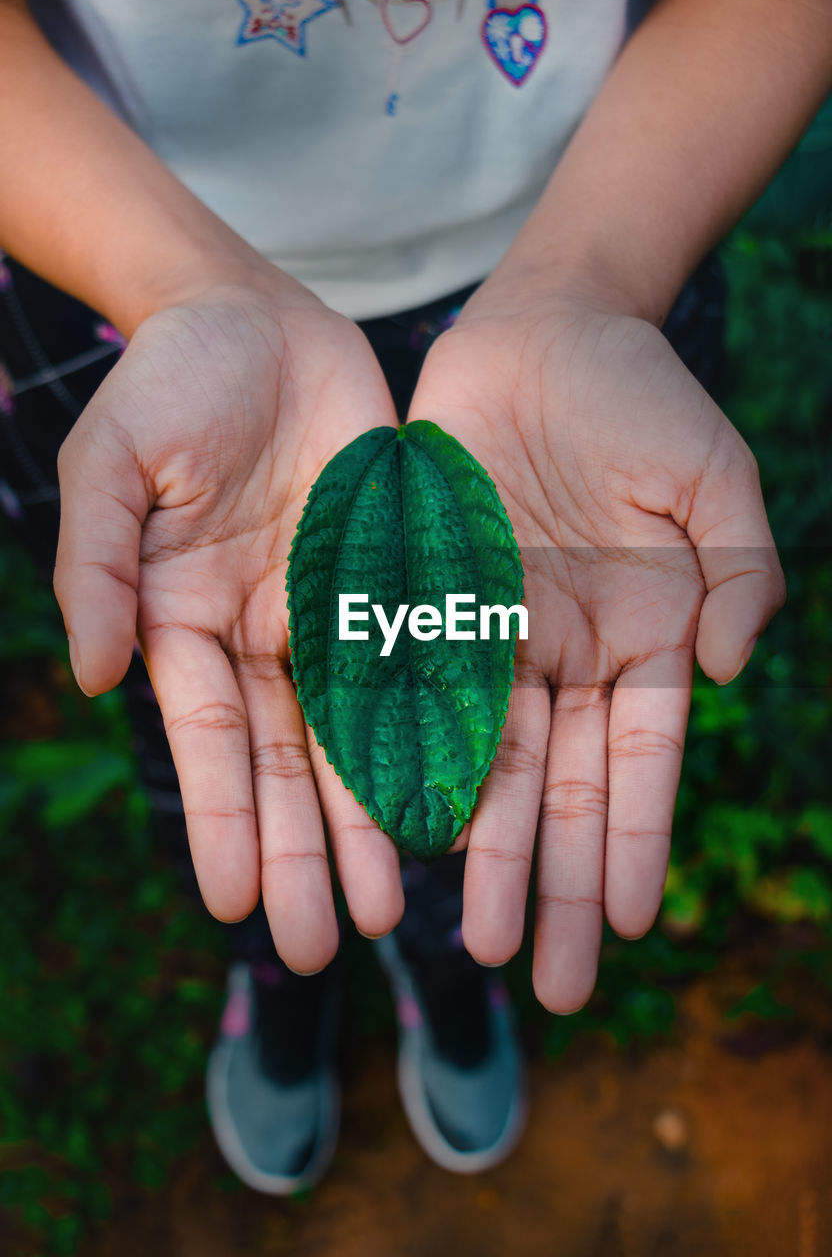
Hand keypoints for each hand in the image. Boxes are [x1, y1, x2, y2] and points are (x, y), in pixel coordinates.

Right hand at [54, 276, 403, 971]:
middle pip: (282, 761)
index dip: (222, 818)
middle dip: (299, 850)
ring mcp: (326, 610)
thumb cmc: (167, 382)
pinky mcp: (388, 577)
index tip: (238, 903)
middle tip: (319, 947)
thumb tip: (89, 677)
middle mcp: (258, 633)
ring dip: (368, 820)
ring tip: (390, 909)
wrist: (253, 316)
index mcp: (182, 617)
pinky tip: (447, 801)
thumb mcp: (112, 463)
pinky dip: (427, 733)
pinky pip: (415, 663)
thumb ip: (97, 564)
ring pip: (353, 735)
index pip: (207, 737)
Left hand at [408, 282, 784, 1010]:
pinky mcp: (424, 596)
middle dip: (559, 881)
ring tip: (480, 939)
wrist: (547, 332)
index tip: (634, 925)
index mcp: (642, 637)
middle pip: (562, 786)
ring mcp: (491, 631)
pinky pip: (412, 688)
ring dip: (485, 850)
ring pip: (486, 760)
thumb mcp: (714, 480)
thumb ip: (738, 570)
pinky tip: (403, 833)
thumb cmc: (644, 402)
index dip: (636, 841)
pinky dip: (408, 758)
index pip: (640, 762)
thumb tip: (727, 667)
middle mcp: (564, 653)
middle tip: (551, 980)